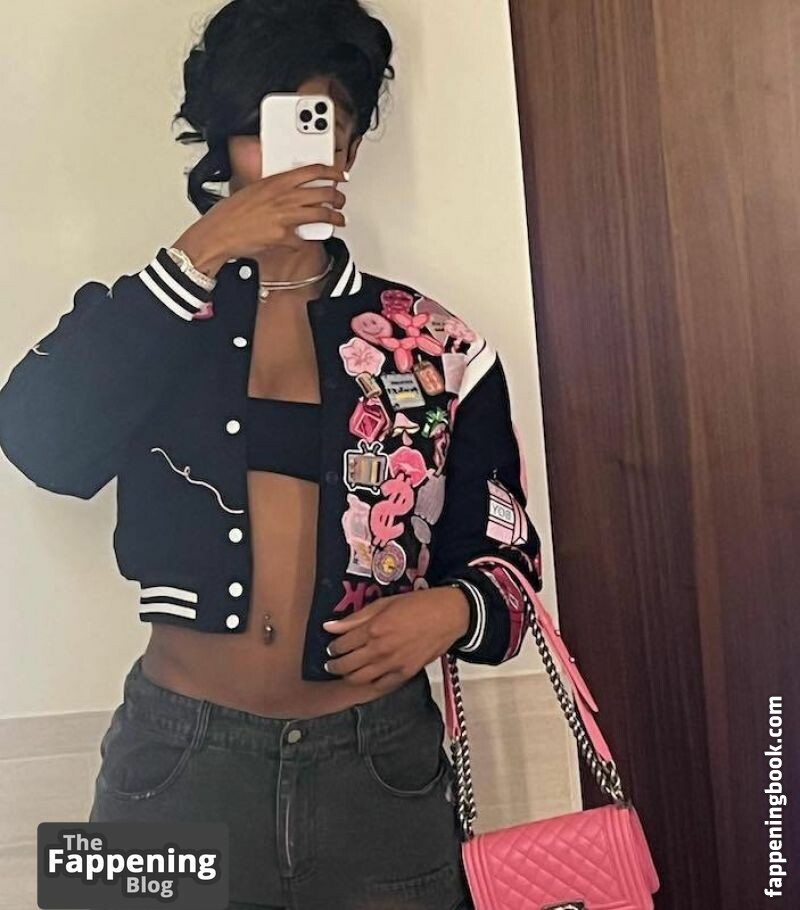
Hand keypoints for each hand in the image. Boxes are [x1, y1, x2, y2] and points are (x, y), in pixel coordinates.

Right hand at [172, 162, 348, 275]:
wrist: (220, 232)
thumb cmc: (232, 213)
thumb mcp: (255, 190)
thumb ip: (275, 188)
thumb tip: (291, 190)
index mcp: (277, 181)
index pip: (312, 170)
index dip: (332, 172)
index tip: (340, 175)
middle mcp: (284, 197)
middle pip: (324, 193)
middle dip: (338, 198)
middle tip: (340, 201)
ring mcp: (285, 217)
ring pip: (322, 214)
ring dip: (335, 219)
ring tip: (338, 220)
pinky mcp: (284, 236)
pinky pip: (303, 240)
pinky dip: (306, 242)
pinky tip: (307, 241)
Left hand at [321, 586, 470, 689]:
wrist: (448, 615)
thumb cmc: (416, 604)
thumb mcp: (384, 603)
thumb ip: (356, 618)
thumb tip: (329, 627)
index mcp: (373, 629)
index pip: (342, 645)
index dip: (333, 647)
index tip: (331, 647)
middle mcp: (379, 650)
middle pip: (347, 665)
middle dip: (334, 665)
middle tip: (331, 662)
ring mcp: (392, 664)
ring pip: (359, 679)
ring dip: (347, 676)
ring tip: (345, 672)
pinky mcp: (405, 674)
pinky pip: (380, 686)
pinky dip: (369, 685)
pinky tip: (365, 680)